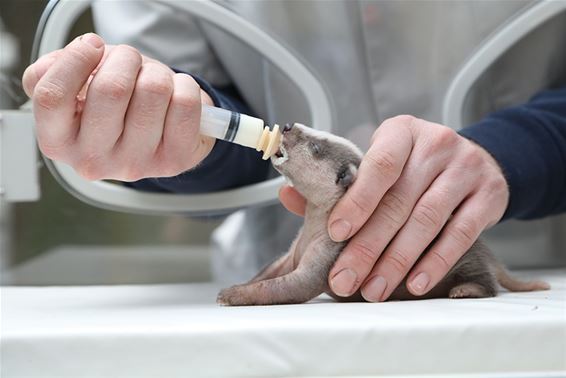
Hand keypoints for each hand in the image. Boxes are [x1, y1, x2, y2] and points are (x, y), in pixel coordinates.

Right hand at [22, 33, 213, 180]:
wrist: (160, 133)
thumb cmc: (116, 104)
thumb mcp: (78, 85)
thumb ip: (61, 68)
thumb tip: (80, 55)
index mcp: (58, 141)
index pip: (53, 96)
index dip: (76, 59)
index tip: (92, 45)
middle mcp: (93, 160)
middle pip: (111, 89)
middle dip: (126, 58)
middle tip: (130, 62)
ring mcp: (135, 165)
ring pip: (153, 90)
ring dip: (157, 72)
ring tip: (153, 82)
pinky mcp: (173, 162)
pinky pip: (185, 103)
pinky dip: (185, 85)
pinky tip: (175, 96)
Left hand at [279, 115, 508, 300]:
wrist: (475, 158)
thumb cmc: (414, 164)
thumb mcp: (379, 160)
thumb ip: (339, 182)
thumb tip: (288, 194)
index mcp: (402, 131)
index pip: (380, 165)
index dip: (358, 200)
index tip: (336, 232)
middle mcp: (436, 144)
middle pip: (398, 201)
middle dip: (368, 246)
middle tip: (345, 278)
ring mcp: (467, 168)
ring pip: (427, 220)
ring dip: (397, 260)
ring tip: (374, 288)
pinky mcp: (489, 195)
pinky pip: (461, 234)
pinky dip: (435, 261)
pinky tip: (415, 282)